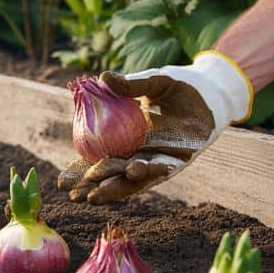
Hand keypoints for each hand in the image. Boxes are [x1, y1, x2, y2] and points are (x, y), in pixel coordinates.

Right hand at [58, 52, 251, 203]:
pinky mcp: (180, 161)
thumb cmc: (179, 85)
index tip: (62, 181)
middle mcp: (140, 155)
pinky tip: (133, 171)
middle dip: (94, 188)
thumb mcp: (151, 82)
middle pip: (112, 176)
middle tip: (74, 196)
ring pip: (134, 180)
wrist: (211, 91)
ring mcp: (159, 160)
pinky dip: (148, 172)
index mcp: (127, 140)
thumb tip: (102, 77)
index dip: (81, 172)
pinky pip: (161, 170)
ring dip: (117, 188)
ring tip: (96, 195)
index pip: (99, 160)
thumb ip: (130, 85)